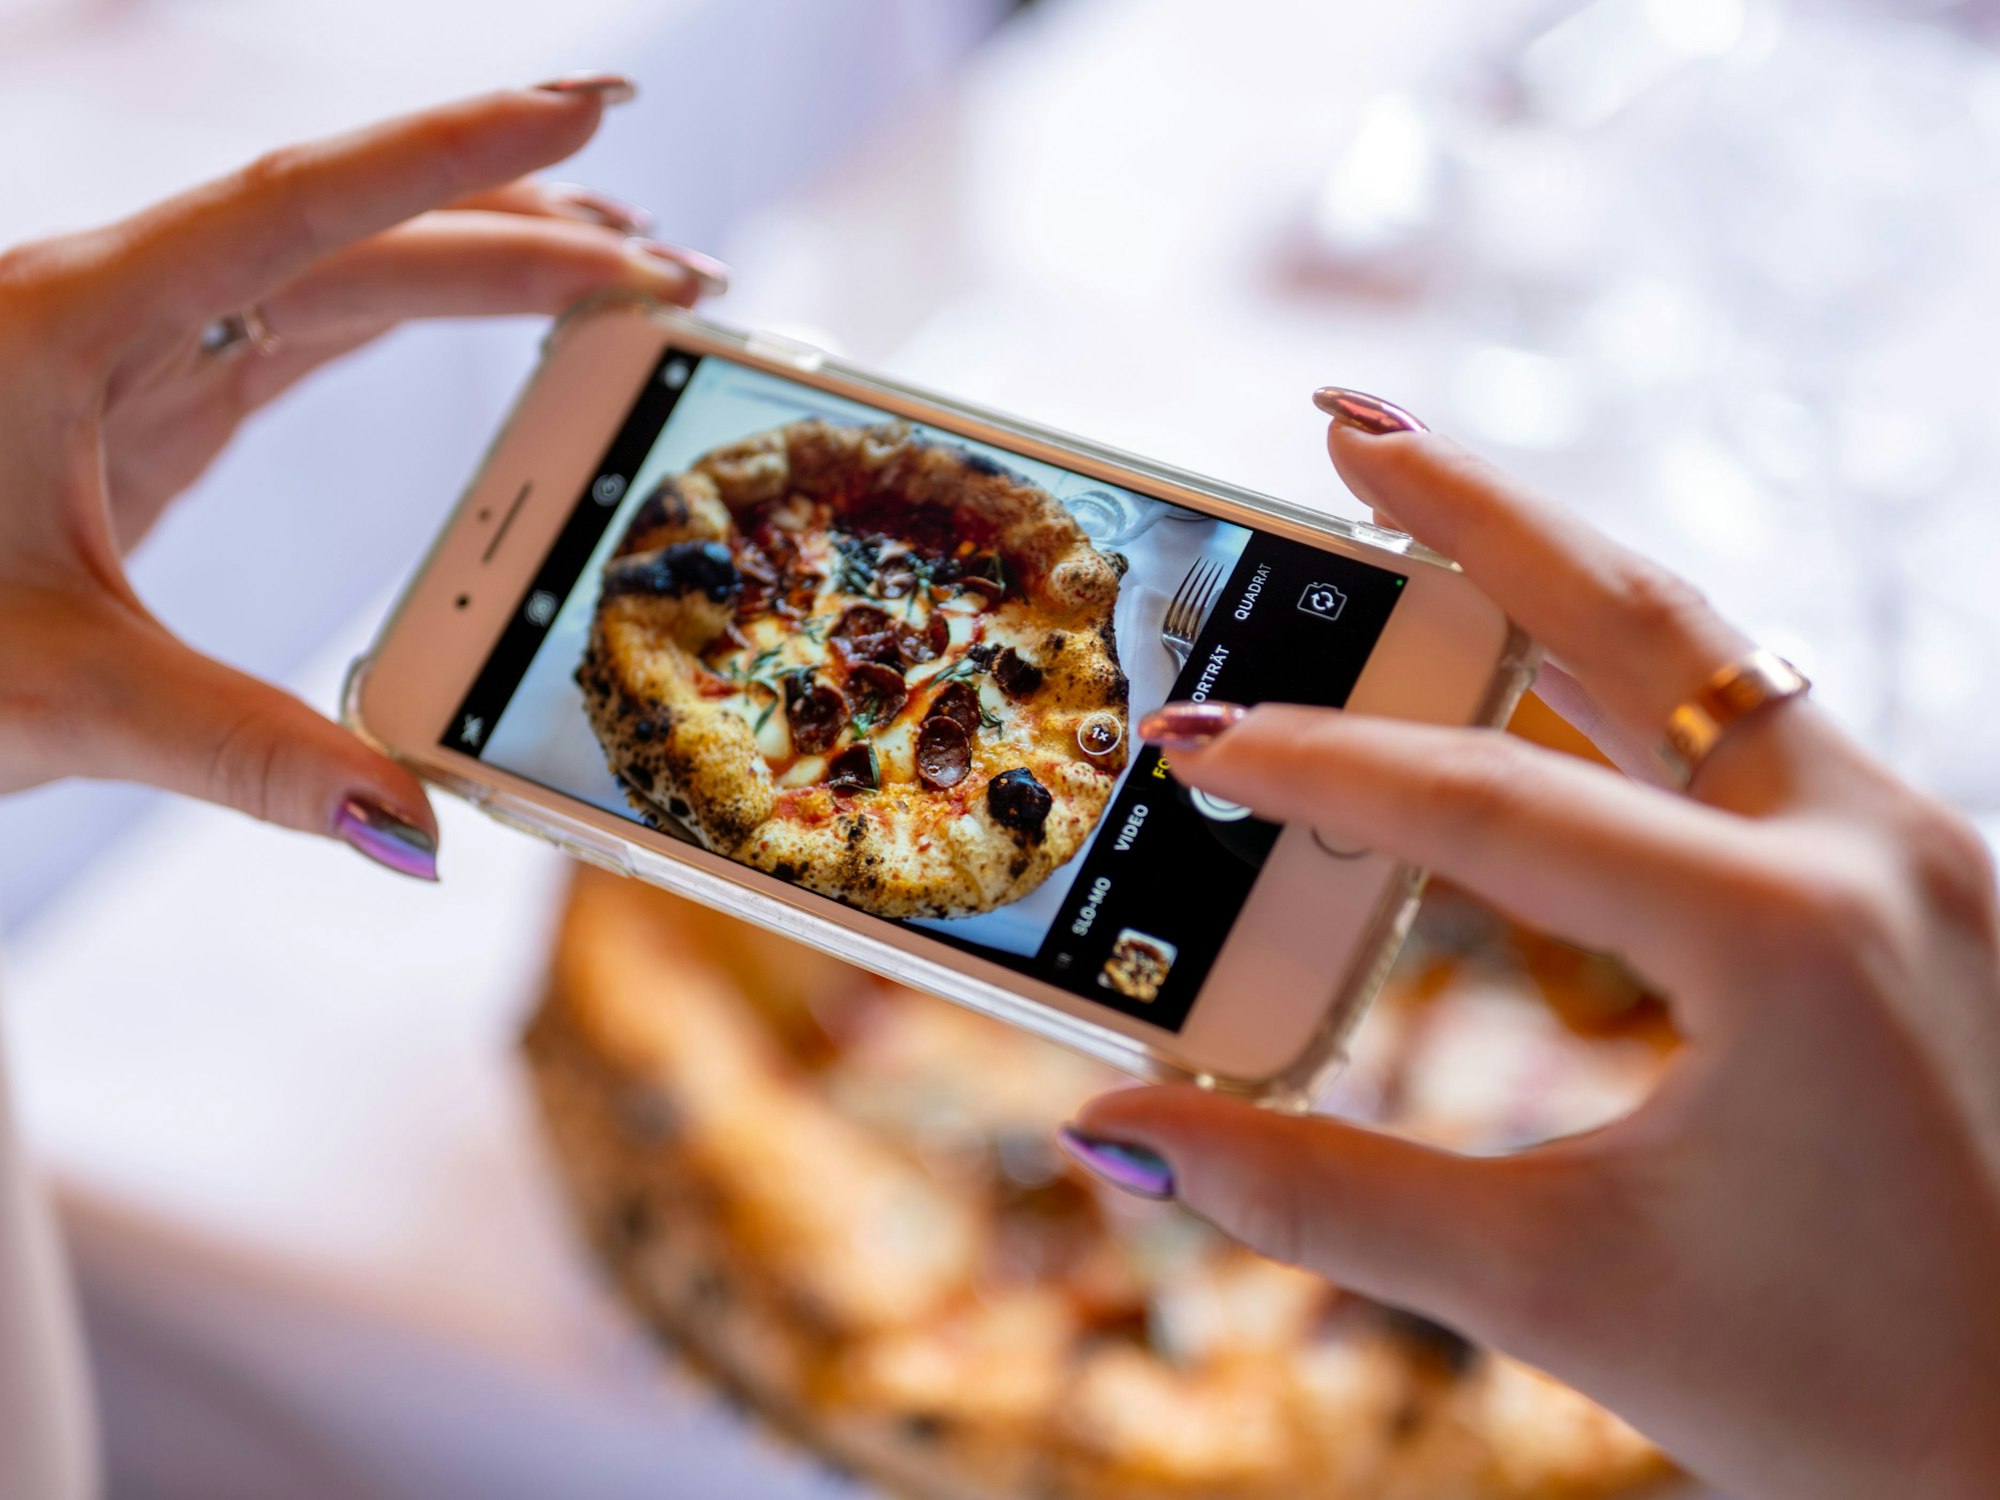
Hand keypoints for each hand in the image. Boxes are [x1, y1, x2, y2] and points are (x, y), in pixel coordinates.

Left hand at [0, 76, 726, 876]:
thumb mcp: (60, 699)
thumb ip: (252, 757)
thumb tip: (419, 832)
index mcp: (73, 323)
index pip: (304, 212)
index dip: (459, 157)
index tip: (587, 109)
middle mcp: (110, 307)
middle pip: (354, 233)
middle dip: (524, 227)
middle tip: (671, 255)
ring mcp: (130, 351)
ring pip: (336, 268)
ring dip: (479, 261)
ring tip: (613, 265)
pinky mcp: (143, 403)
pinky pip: (302, 327)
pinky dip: (409, 315)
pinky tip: (473, 314)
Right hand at [1061, 394, 1999, 1498]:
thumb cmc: (1841, 1398)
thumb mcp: (1554, 1290)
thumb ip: (1315, 1199)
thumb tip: (1117, 1142)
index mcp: (1783, 937)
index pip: (1492, 803)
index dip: (1318, 766)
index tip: (1190, 741)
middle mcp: (1875, 846)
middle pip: (1637, 615)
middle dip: (1474, 506)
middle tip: (1340, 424)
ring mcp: (1922, 848)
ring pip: (1712, 648)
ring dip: (1556, 567)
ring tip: (1421, 491)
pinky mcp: (1922, 877)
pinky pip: (1760, 722)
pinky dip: (1631, 669)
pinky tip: (1541, 669)